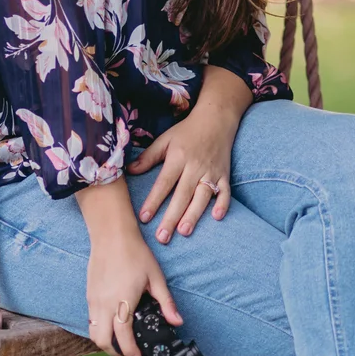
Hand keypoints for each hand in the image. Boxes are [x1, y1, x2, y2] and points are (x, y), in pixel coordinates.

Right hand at [87, 233, 182, 355]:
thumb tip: (177, 321)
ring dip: (105, 340)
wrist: (111, 235)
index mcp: (122, 302)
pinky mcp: (89, 294)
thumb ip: (166, 303)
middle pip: (101, 341)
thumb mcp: (156, 278)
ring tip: (120, 340)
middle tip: (128, 352)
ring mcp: (93, 299)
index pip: (123, 338)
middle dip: (114, 352)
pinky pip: (91, 319)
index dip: (130, 353)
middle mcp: (104, 304)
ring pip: (93, 332)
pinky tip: (112, 321)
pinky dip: (99, 327)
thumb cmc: (134, 253)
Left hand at [126, 113, 233, 243]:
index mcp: (178, 157)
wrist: (216, 119)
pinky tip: (216, 217)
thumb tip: (129, 171)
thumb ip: (148, 157)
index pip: (164, 182)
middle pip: (182, 195)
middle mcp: (195, 166)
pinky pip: (226, 192)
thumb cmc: (187, 132)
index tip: (144, 218)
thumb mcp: (165, 140)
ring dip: (194, 214)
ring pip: (203, 196)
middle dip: (172, 217)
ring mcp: (212, 172)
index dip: (154, 200)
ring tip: (184, 232)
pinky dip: (223, 204)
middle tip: (162, 237)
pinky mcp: (225, 175)